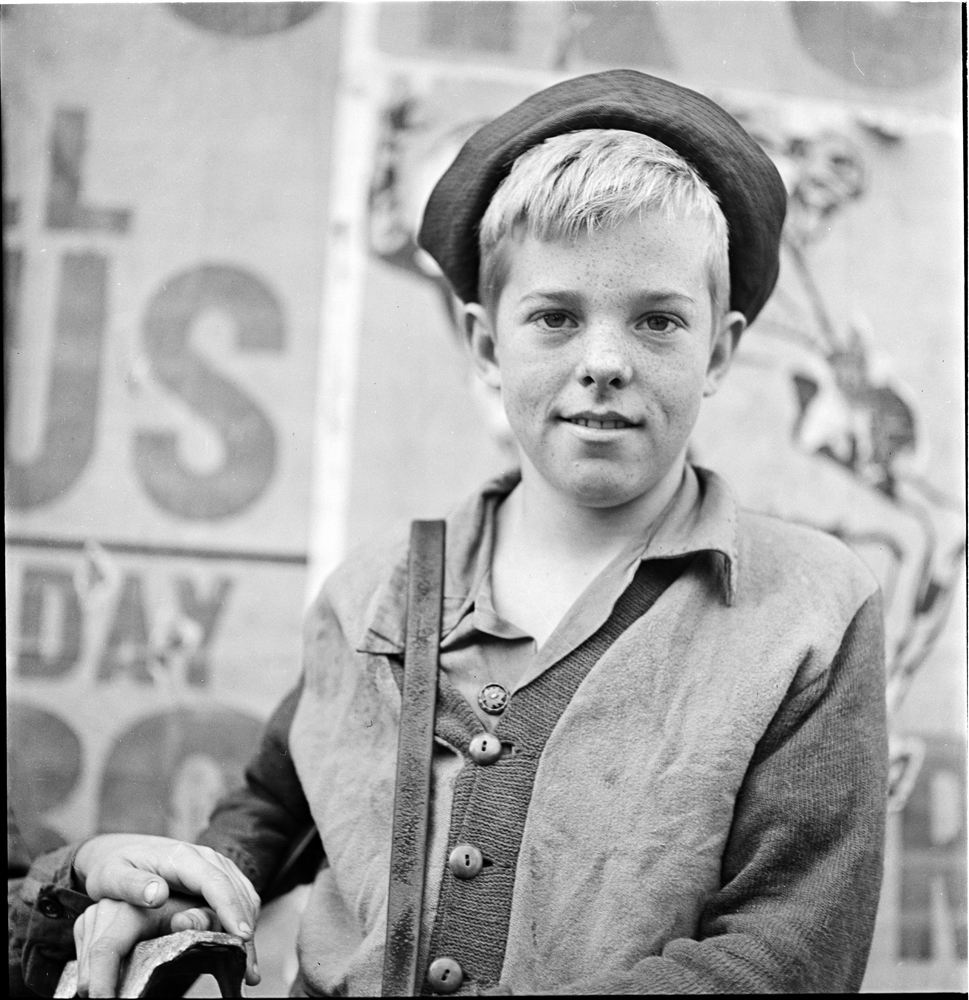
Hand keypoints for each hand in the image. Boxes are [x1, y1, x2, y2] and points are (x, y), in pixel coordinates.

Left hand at [72, 834, 259, 987]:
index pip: (215, 882)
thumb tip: (159, 895)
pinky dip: (245, 920)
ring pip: (243, 894)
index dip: (230, 909)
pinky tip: (242, 949)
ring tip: (249, 969)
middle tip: (249, 970)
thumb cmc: (113, 867)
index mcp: (183, 857)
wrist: (119, 850)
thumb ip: (133, 885)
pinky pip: (240, 895)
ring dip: (249, 929)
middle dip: (246, 929)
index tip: (241, 937)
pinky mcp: (216, 875)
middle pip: (236, 891)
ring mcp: (214, 865)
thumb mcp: (112, 876)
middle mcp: (206, 857)